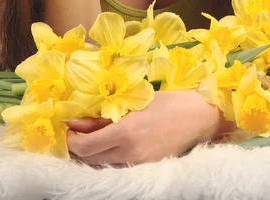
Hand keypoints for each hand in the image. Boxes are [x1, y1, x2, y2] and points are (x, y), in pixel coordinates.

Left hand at [65, 90, 234, 165]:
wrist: (199, 116)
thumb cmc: (168, 101)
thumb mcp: (133, 102)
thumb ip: (103, 115)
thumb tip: (73, 120)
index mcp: (126, 131)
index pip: (86, 147)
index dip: (72, 140)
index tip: (69, 129)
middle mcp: (130, 152)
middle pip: (90, 161)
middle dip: (78, 149)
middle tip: (77, 134)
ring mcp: (140, 164)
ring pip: (102, 166)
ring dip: (92, 155)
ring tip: (93, 138)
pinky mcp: (147, 168)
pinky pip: (118, 167)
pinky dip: (108, 159)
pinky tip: (111, 146)